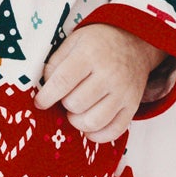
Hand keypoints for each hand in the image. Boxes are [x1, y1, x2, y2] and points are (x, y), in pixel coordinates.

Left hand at [34, 23, 168, 143]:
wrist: (135, 43)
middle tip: (67, 97)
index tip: (40, 103)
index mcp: (90, 54)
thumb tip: (45, 91)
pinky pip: (114, 131)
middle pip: (75, 104)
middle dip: (65, 105)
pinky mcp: (133, 105)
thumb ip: (55, 63)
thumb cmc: (98, 44)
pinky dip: (97, 135)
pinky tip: (89, 127)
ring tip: (76, 112)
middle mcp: (109, 73)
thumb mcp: (74, 41)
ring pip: (93, 121)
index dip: (46, 97)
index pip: (62, 81)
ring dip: (78, 121)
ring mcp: (123, 91)